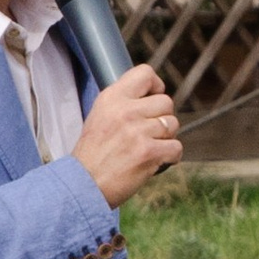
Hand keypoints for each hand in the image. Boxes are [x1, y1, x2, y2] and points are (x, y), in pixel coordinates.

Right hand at [76, 64, 181, 203]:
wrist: (82, 186)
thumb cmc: (93, 155)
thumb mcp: (100, 116)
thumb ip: (123, 103)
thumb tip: (153, 94)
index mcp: (111, 98)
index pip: (145, 73)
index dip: (155, 86)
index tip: (152, 99)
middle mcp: (125, 111)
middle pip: (166, 102)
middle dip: (162, 118)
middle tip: (148, 133)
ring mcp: (138, 132)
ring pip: (173, 125)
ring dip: (165, 138)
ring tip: (147, 148)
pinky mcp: (149, 152)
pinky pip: (176, 147)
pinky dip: (170, 157)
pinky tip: (155, 161)